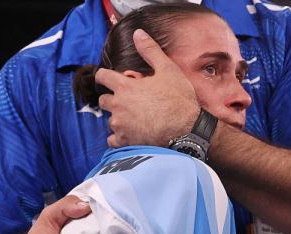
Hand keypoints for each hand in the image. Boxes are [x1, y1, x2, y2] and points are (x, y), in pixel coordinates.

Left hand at [96, 29, 198, 147]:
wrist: (187, 130)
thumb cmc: (179, 100)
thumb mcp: (168, 70)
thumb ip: (150, 51)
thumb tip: (138, 33)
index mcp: (125, 87)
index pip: (103, 76)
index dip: (105, 76)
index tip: (109, 79)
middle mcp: (118, 106)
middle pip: (104, 101)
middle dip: (113, 99)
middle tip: (129, 102)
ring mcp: (121, 125)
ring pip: (111, 120)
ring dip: (119, 119)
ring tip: (134, 119)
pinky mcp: (126, 141)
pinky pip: (113, 140)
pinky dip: (119, 138)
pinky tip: (130, 135)